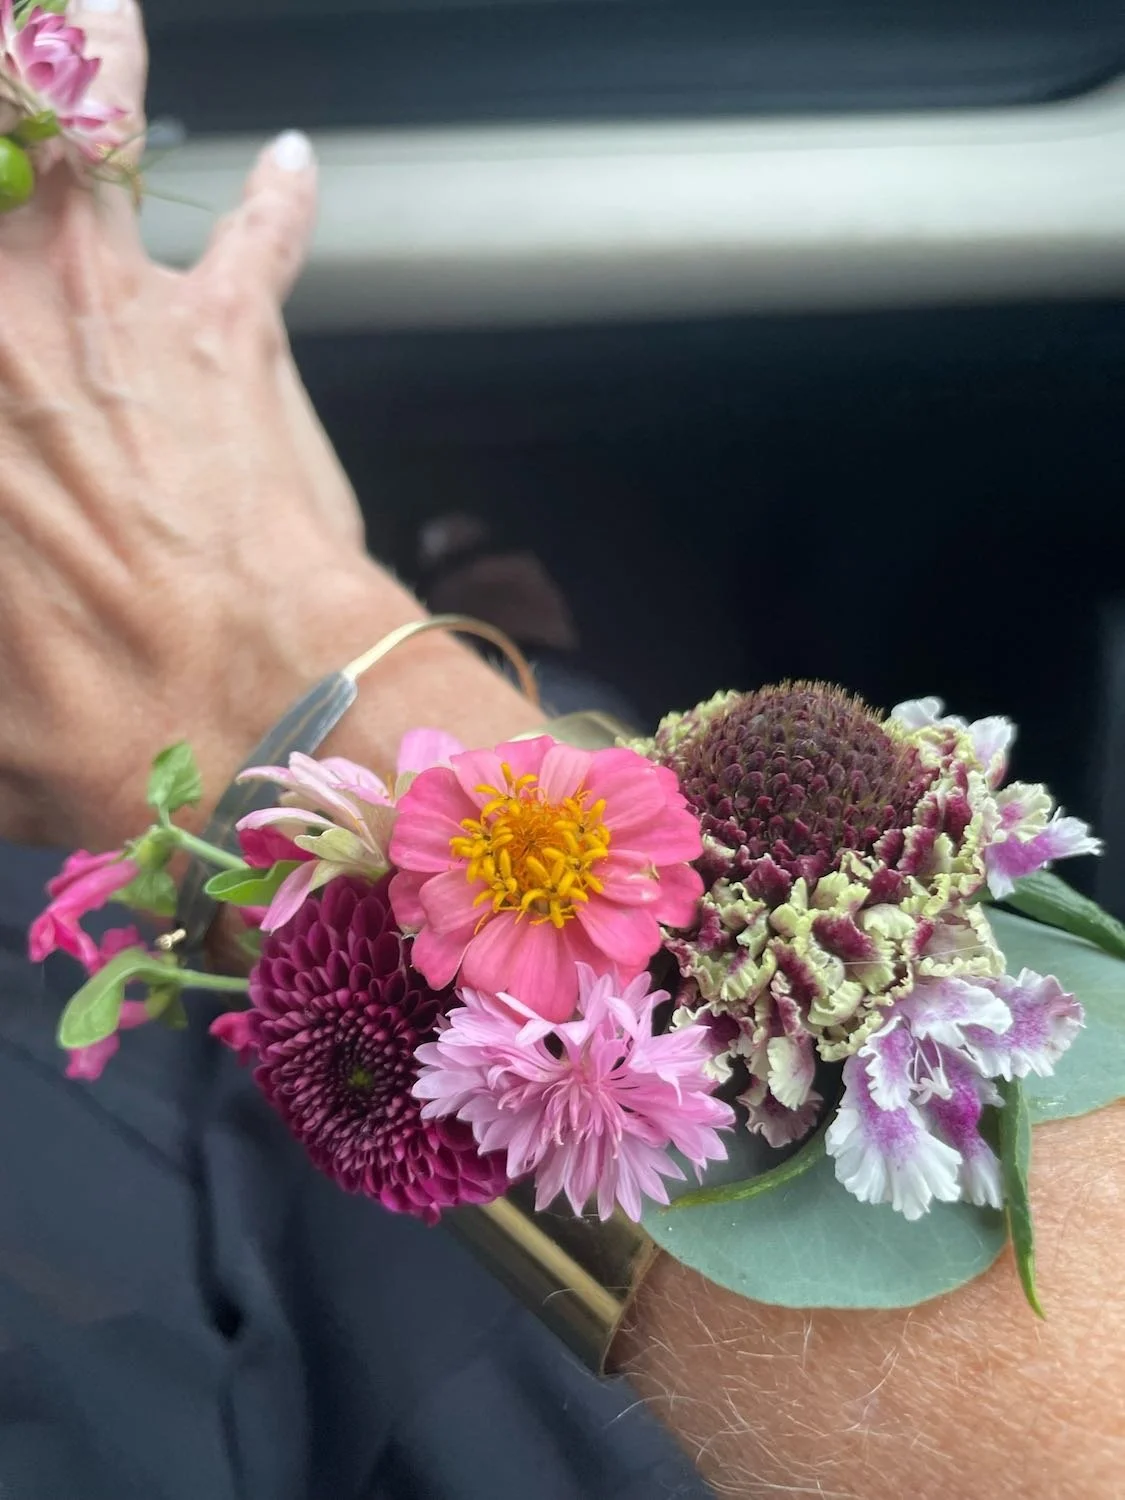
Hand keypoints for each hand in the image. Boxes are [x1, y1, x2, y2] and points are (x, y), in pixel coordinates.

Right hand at [0, 0, 407, 847]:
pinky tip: (291, 163)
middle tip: (8, 50)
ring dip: (88, 51)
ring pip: (84, 120)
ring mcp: (107, 307)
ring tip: (91, 5)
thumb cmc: (85, 723)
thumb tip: (0, 639)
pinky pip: (258, 233)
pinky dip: (276, 201)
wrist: (244, 711)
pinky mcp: (227, 331)